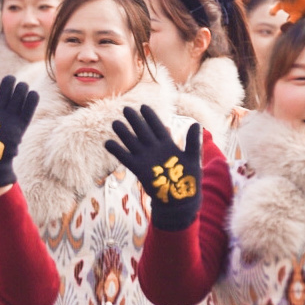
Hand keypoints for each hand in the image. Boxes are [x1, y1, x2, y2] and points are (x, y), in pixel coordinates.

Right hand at [105, 106, 202, 231]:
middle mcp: (154, 148)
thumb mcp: (193, 158)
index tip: (143, 106)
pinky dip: (117, 151)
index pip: (157, 126)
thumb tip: (196, 124)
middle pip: (142, 131)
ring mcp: (145, 158)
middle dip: (134, 120)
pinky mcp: (138, 168)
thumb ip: (193, 142)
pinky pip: (125, 157)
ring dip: (124, 133)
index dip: (150, 117)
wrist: (179, 198)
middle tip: (126, 109)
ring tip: (115, 123)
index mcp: (167, 144)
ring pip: (132, 142)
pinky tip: (108, 143)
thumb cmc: (188, 179)